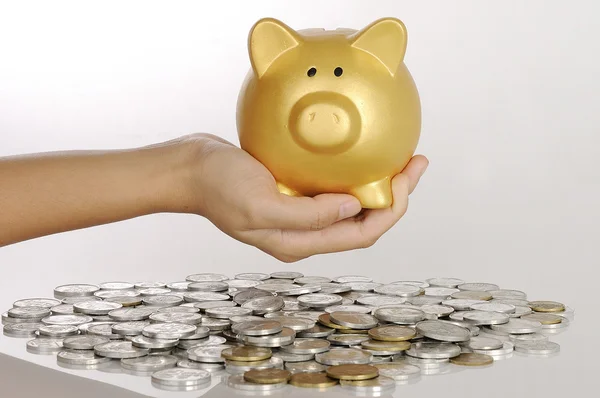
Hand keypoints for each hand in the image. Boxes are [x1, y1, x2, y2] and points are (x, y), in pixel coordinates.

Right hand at [183, 134, 428, 261]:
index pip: (361, 234)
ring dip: (379, 186)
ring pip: (353, 206)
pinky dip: (354, 175)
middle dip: (395, 196)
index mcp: (300, 242)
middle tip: (415, 164)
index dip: (391, 210)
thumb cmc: (218, 187)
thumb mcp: (261, 204)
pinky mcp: (293, 194)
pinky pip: (334, 189)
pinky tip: (362, 156)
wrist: (190, 170)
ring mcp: (299, 214)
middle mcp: (305, 233)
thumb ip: (308, 215)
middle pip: (364, 221)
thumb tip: (354, 208)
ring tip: (400, 160)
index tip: (406, 179)